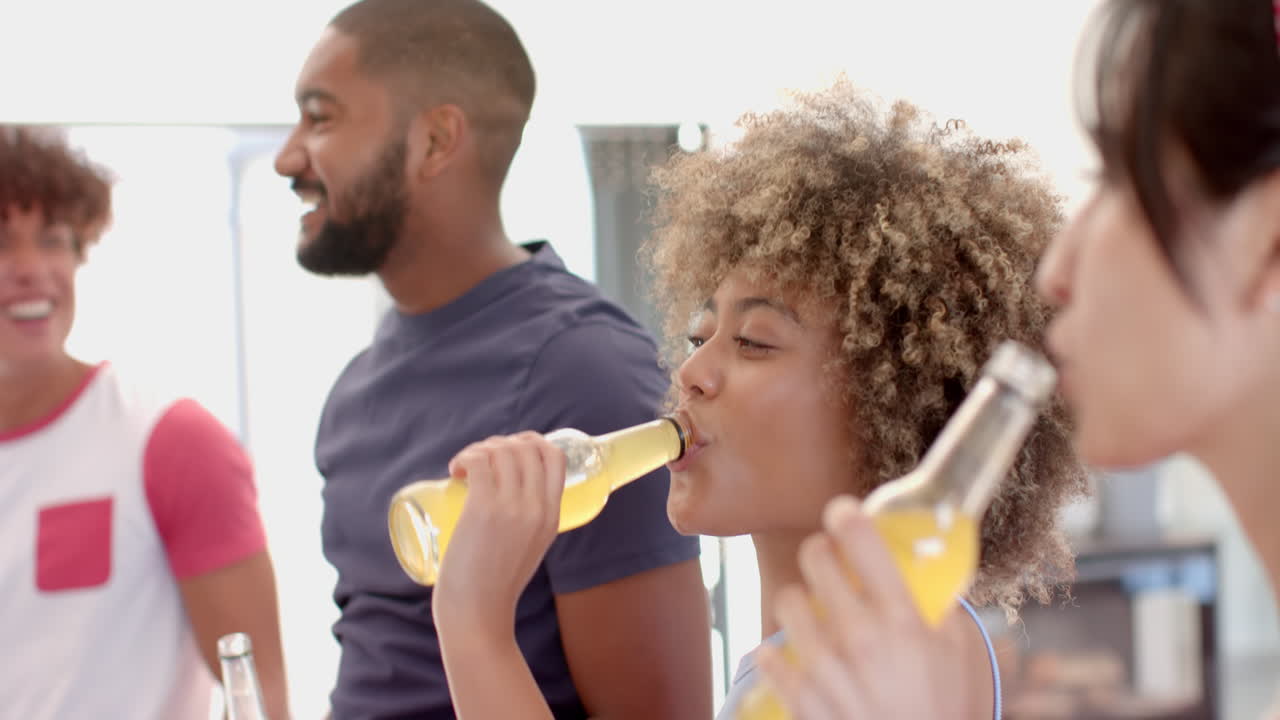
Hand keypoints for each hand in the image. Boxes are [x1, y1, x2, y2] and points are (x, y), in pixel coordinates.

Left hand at [431, 431, 566, 632]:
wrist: (478, 614)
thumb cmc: (495, 585)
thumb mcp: (530, 548)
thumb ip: (529, 524)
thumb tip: (509, 499)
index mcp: (552, 517)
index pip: (555, 457)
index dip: (532, 442)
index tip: (509, 449)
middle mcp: (536, 508)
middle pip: (527, 447)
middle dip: (501, 442)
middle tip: (481, 460)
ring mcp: (510, 507)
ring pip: (502, 450)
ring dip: (480, 448)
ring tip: (465, 466)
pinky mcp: (482, 509)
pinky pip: (479, 462)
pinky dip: (465, 457)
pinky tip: (456, 470)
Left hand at [756, 495, 976, 719]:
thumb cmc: (947, 712)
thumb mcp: (959, 654)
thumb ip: (939, 608)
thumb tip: (925, 571)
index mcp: (901, 619)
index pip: (861, 540)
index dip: (847, 515)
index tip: (844, 512)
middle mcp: (858, 636)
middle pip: (815, 558)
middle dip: (822, 553)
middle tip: (830, 562)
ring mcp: (825, 668)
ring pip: (787, 599)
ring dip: (800, 600)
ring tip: (815, 612)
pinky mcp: (801, 699)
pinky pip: (769, 654)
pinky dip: (778, 653)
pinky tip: (793, 655)